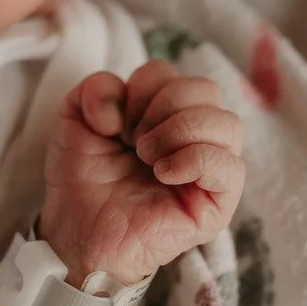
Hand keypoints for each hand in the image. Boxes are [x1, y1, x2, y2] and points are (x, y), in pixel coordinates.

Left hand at [39, 60, 244, 287]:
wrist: (76, 232)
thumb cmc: (82, 180)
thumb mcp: (75, 120)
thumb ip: (96, 88)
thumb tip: (121, 90)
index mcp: (165, 113)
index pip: (172, 74)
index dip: (139, 90)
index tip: (114, 126)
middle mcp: (194, 136)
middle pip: (206, 89)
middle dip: (160, 108)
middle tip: (133, 143)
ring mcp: (210, 171)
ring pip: (228, 124)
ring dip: (178, 132)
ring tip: (148, 158)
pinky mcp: (217, 205)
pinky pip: (232, 168)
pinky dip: (195, 160)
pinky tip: (164, 174)